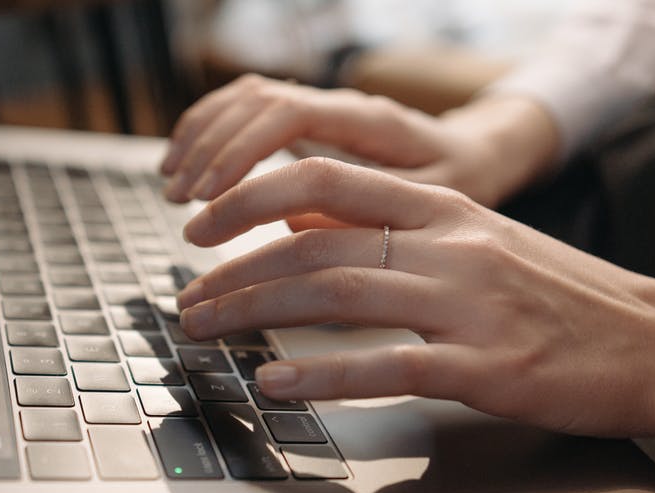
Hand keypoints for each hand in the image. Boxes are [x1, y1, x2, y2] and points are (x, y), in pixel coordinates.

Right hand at [161, 74, 558, 207]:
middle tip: (182, 206)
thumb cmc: (464, 186)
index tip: (210, 202)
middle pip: (256, 104)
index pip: (287, 118)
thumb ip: (370, 219)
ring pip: (246, 99)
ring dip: (202, 138)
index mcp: (371, 122)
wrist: (482, 154)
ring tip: (172, 187)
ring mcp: (323, 106)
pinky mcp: (310, 118)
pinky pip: (248, 108)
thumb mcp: (431, 209)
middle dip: (210, 152)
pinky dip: (211, 131)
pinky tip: (187, 164)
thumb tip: (294, 231)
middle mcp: (341, 103)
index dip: (239, 157)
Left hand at [176, 157, 654, 438]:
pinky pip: (388, 366)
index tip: (202, 226)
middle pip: (314, 243)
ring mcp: (468, 304)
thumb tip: (311, 228)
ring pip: (337, 294)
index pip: (322, 183)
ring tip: (207, 330)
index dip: (248, 201)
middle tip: (188, 299)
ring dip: (257, 313)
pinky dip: (324, 375)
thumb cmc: (565, 296)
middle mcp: (449, 244)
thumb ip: (399, 229)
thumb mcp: (479, 240)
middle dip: (234, 270)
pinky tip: (278, 383)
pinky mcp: (486, 365)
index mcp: (444, 206)